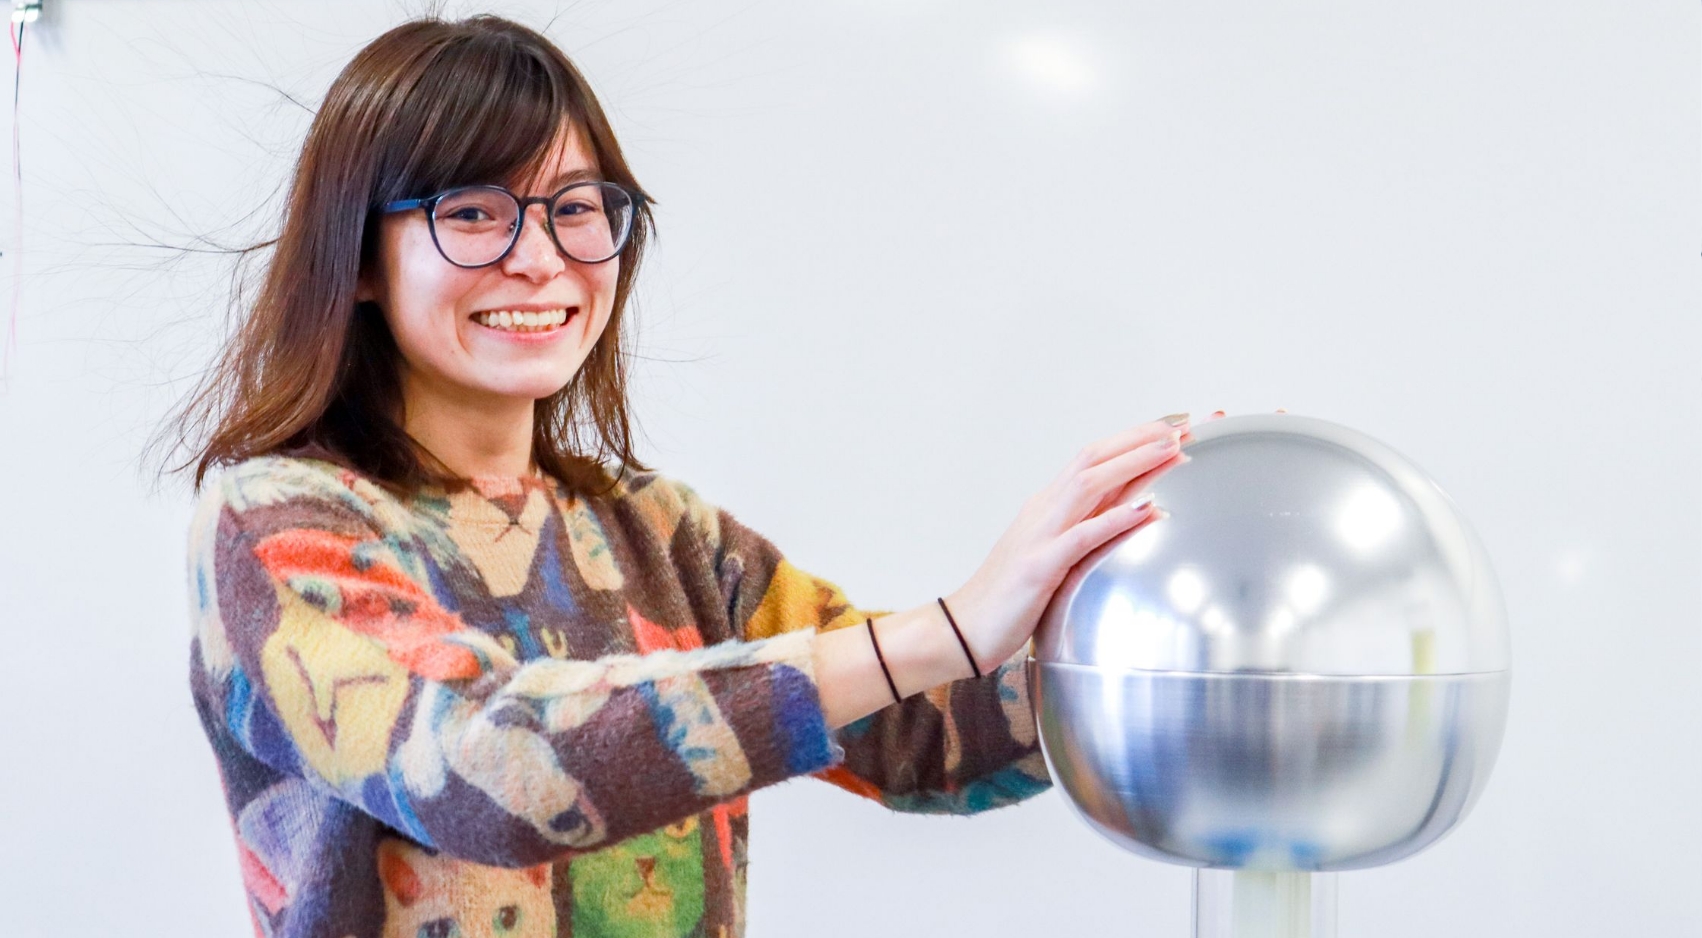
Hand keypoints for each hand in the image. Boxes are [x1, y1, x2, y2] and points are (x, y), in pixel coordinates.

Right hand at [944, 414, 1189, 670]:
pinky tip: (1144, 508)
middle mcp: (1044, 511)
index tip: (1172, 426)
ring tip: (1172, 449)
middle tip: (1184, 424)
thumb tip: (1131, 513)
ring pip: (1089, 484)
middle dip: (1140, 438)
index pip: (1094, 460)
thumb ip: (1086, 531)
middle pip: (1094, 458)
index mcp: (1048, 508)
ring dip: (1133, 464)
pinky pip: (1081, 537)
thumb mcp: (1052, 555)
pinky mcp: (1040, 567)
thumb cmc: (1008, 597)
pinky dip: (1113, 519)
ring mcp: (1040, 536)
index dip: (1133, 440)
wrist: (963, 629)